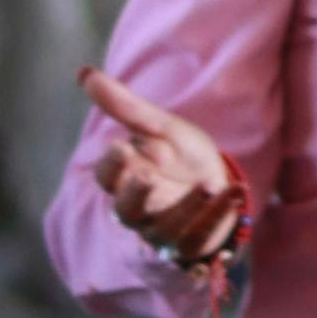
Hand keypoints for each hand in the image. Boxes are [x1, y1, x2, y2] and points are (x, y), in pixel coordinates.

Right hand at [80, 67, 242, 263]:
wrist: (215, 179)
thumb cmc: (177, 153)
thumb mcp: (158, 126)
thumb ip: (124, 106)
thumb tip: (84, 73)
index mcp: (124, 178)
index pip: (107, 176)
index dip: (113, 165)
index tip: (123, 147)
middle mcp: (137, 209)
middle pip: (126, 210)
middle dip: (136, 194)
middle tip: (148, 176)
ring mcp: (162, 230)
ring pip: (164, 228)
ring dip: (186, 207)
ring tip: (207, 183)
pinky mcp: (189, 244)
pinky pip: (199, 237)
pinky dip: (216, 215)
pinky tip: (232, 192)